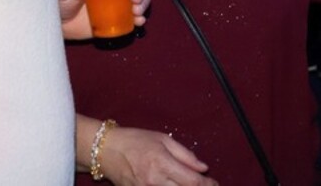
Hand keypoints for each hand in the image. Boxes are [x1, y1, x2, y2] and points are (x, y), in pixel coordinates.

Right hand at [100, 126, 216, 185]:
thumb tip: (203, 167)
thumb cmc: (135, 140)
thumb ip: (185, 154)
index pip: (192, 181)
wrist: (107, 150)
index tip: (214, 182)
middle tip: (206, 185)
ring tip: (189, 185)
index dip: (207, 184)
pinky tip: (173, 185)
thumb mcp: (162, 139)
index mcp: (161, 162)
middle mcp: (154, 180)